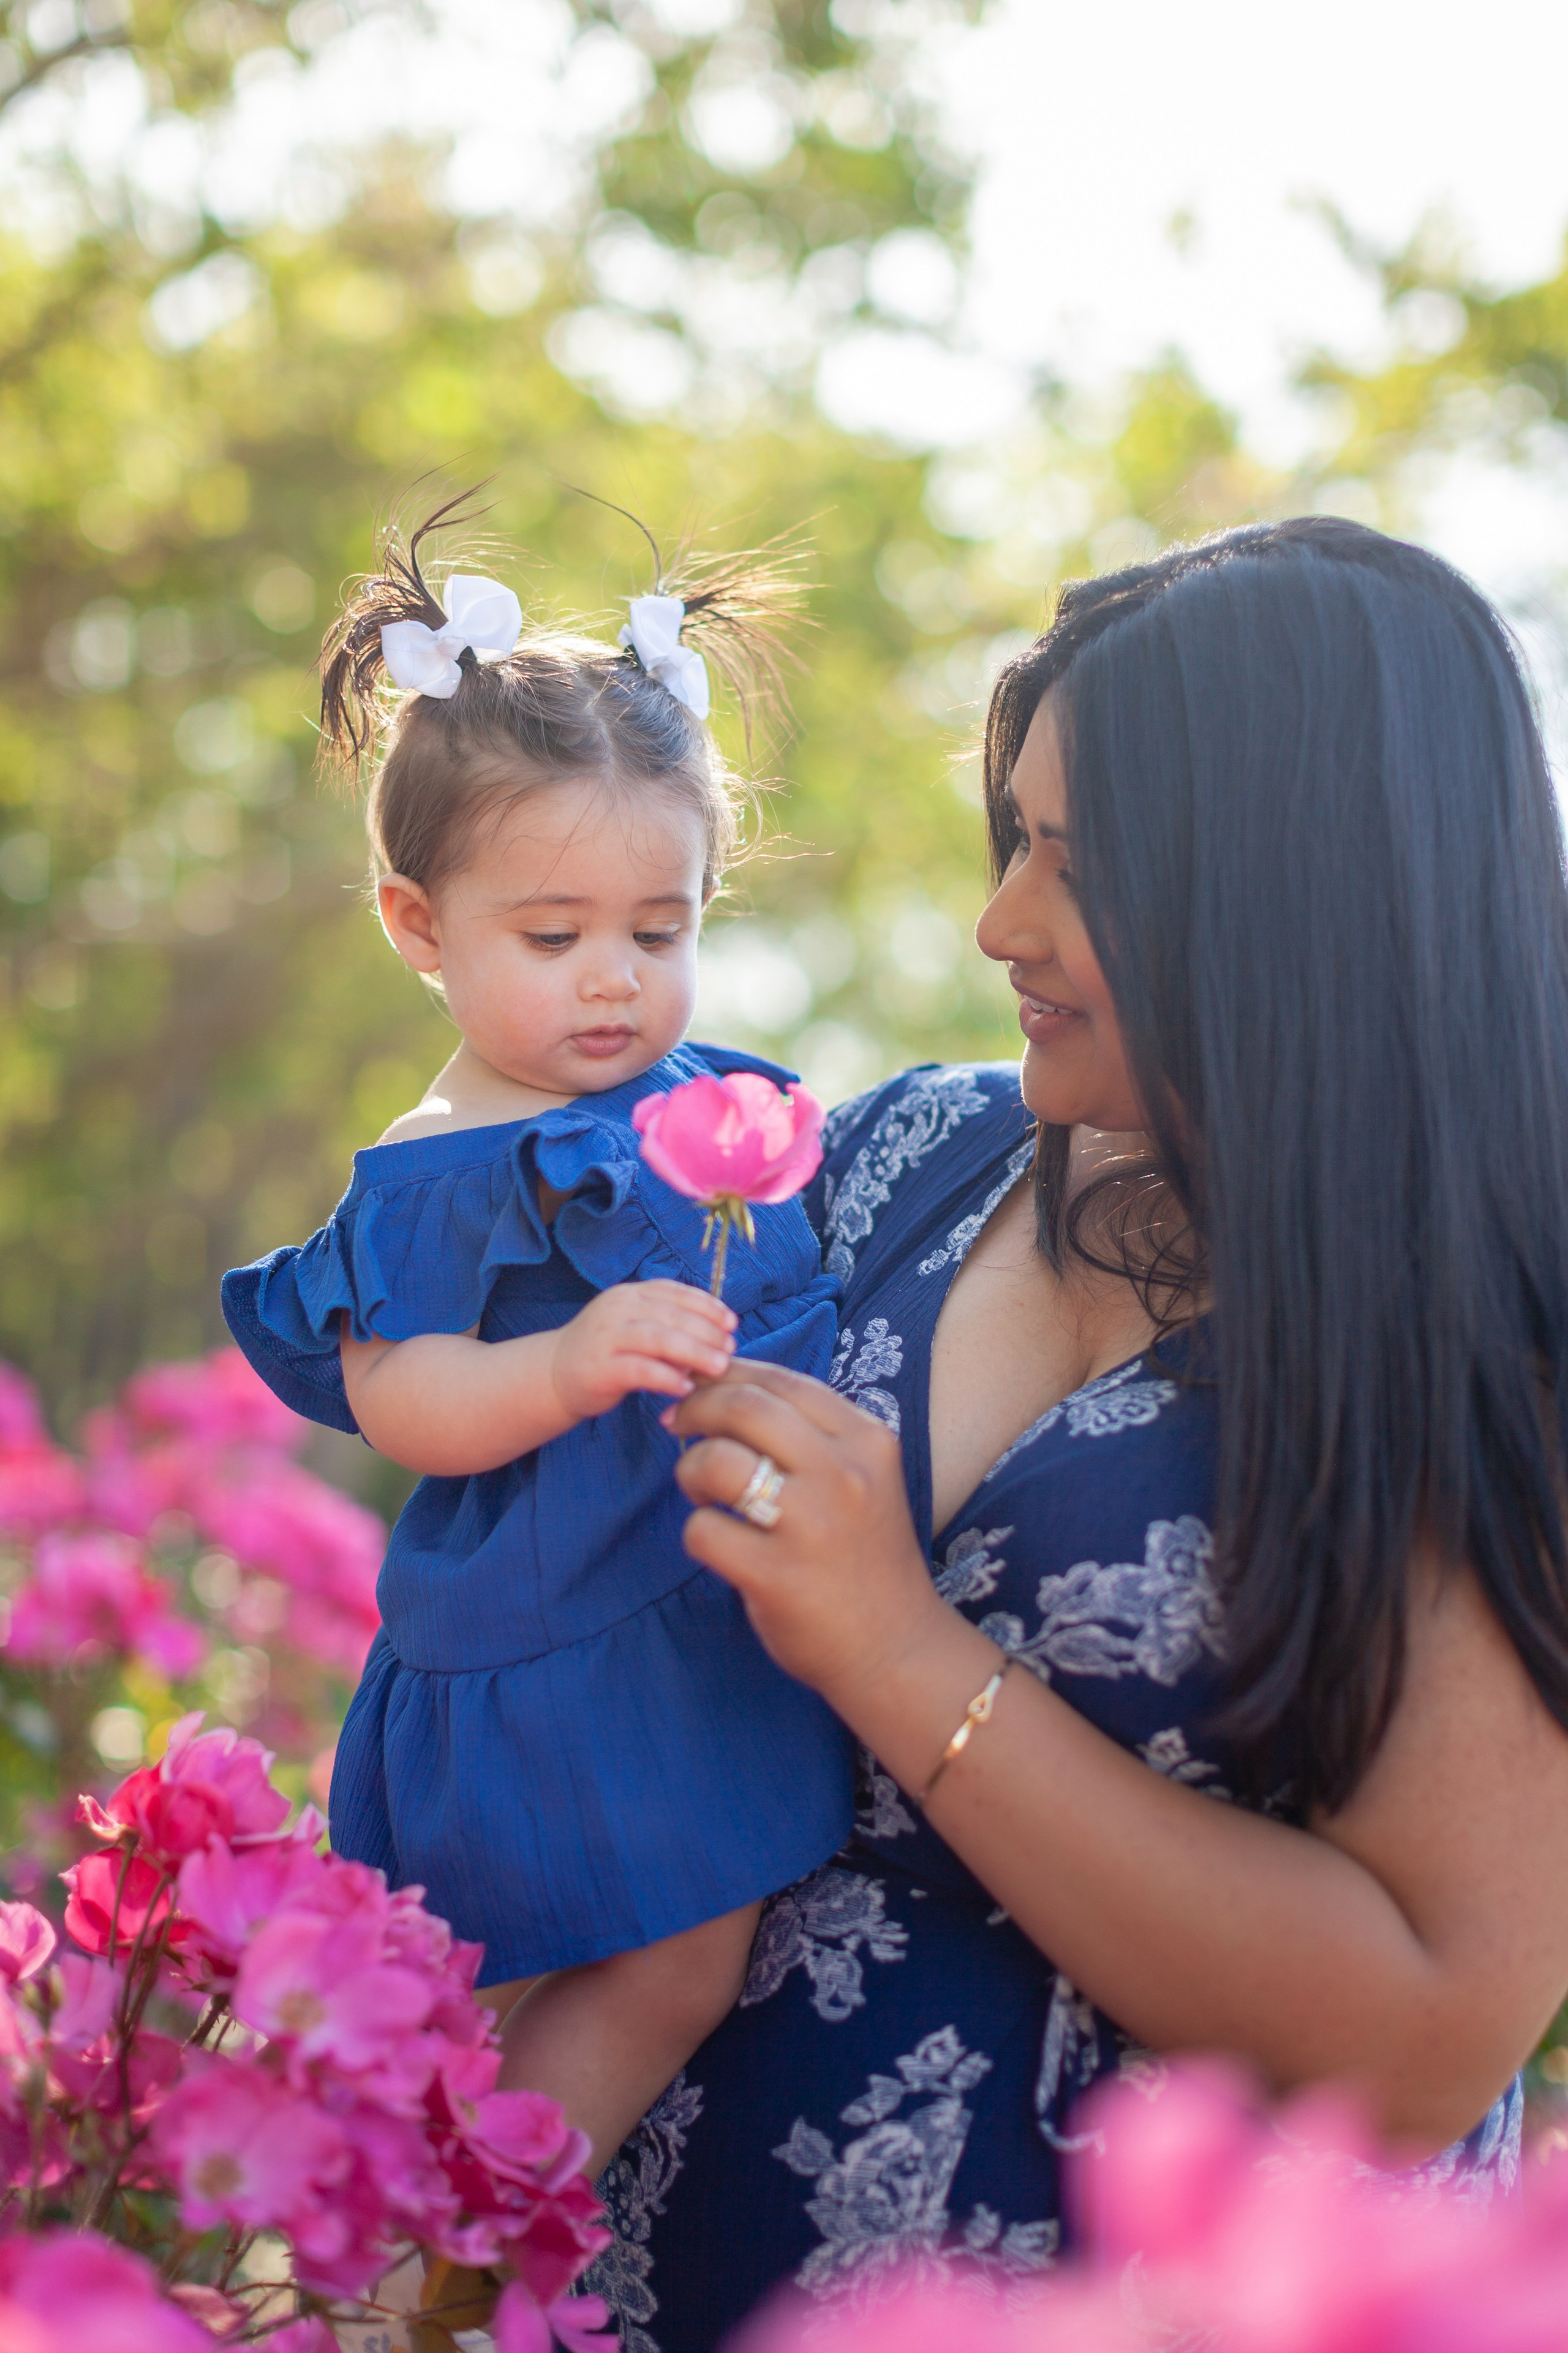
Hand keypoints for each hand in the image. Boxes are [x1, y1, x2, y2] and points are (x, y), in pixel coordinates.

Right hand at [549, 1281, 736, 1421]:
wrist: (553, 1375)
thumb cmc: (606, 1353)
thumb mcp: (635, 1328)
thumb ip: (669, 1327)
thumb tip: (716, 1340)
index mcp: (629, 1295)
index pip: (674, 1292)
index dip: (707, 1305)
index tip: (732, 1322)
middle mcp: (617, 1309)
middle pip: (672, 1315)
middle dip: (707, 1331)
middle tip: (731, 1349)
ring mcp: (606, 1337)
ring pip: (659, 1339)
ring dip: (694, 1352)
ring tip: (720, 1367)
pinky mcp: (599, 1368)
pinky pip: (640, 1370)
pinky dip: (667, 1377)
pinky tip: (686, 1387)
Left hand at [663, 1360, 948, 1710]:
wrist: (896, 1647)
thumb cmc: (864, 1556)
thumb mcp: (862, 1478)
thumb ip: (811, 1434)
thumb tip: (727, 1389)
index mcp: (867, 1439)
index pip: (781, 1380)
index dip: (726, 1376)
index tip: (697, 1386)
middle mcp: (844, 1472)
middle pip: (744, 1406)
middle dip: (696, 1407)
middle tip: (676, 1423)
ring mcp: (811, 1524)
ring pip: (716, 1461)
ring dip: (690, 1470)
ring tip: (703, 1492)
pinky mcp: (775, 1575)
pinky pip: (702, 1530)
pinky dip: (697, 1533)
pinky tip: (721, 1546)